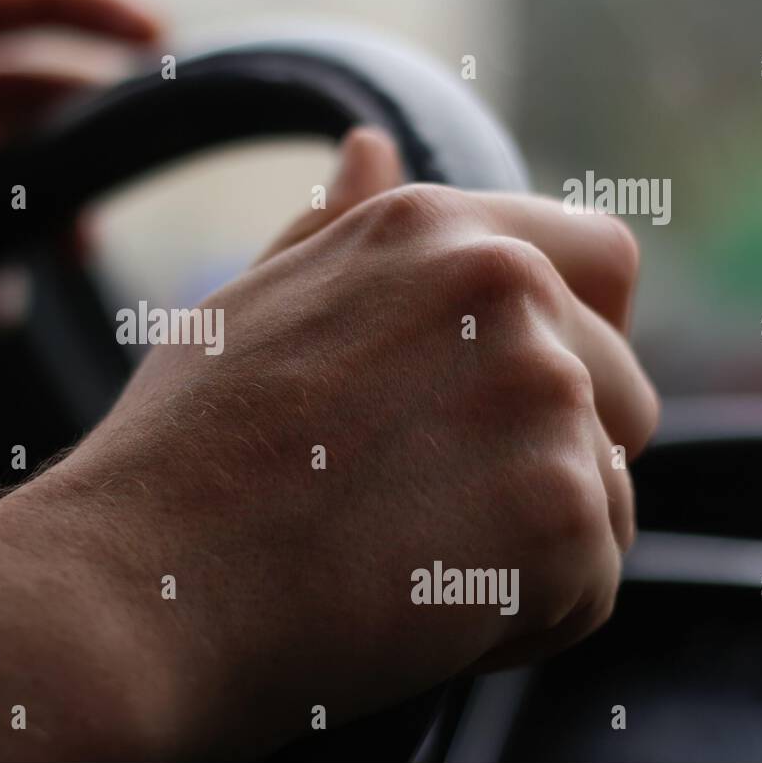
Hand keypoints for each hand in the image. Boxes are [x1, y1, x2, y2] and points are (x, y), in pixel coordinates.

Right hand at [25, 128, 658, 756]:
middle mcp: (507, 290)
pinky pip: (589, 585)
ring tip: (406, 561)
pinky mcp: (560, 514)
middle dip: (551, 457)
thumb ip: (334, 229)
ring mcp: (542, 396)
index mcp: (435, 231)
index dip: (575, 340)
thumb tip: (372, 145)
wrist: (140, 588)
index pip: (598, 262)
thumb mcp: (244, 307)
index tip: (503, 409)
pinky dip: (522, 618)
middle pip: (621, 389)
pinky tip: (418, 611)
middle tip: (427, 508)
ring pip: (606, 493)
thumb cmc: (178, 456)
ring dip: (530, 543)